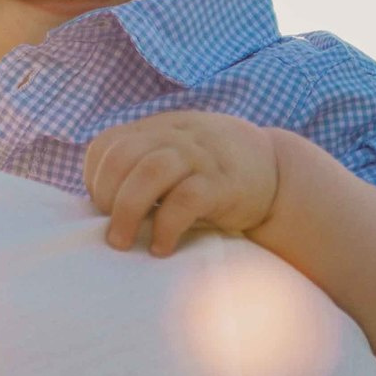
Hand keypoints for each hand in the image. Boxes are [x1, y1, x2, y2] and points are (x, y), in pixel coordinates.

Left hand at [82, 110, 281, 254]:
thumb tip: (98, 203)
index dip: (95, 177)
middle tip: (110, 231)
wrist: (280, 172)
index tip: (101, 207)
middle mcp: (177, 137)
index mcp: (159, 129)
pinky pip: (186, 198)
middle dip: (106, 195)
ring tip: (121, 242)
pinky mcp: (223, 184)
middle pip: (124, 155)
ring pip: (151, 171)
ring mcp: (201, 157)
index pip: (109, 143)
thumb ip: (144, 163)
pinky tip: (161, 247)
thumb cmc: (215, 172)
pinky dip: (166, 225)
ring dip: (127, 210)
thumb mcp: (179, 154)